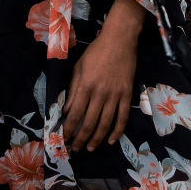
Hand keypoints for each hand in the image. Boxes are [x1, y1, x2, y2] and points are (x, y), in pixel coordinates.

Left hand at [62, 26, 138, 153]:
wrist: (119, 40)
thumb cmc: (96, 52)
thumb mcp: (79, 67)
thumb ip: (73, 89)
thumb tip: (67, 110)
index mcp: (85, 86)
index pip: (74, 115)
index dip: (68, 129)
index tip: (64, 139)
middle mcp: (100, 94)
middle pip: (89, 123)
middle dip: (80, 139)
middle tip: (75, 149)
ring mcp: (115, 96)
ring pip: (105, 124)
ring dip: (97, 140)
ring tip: (89, 148)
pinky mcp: (127, 95)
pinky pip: (122, 117)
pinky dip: (117, 131)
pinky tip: (111, 140)